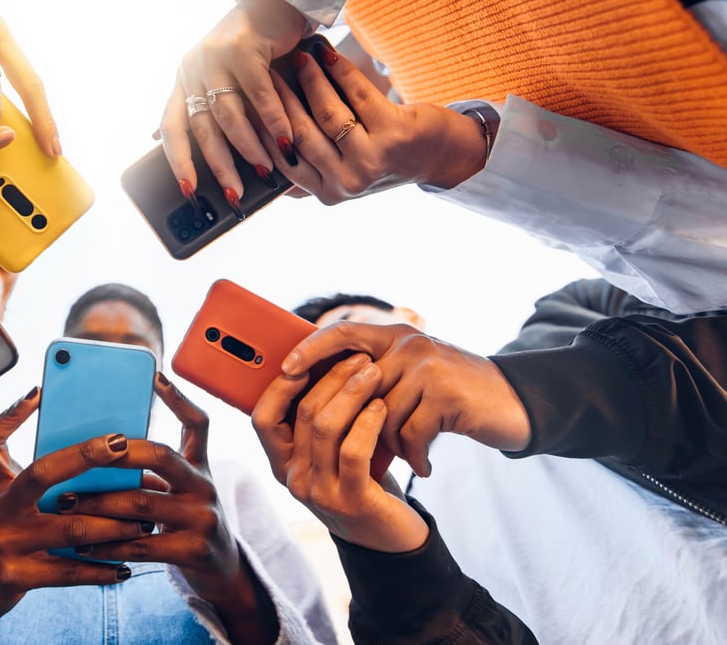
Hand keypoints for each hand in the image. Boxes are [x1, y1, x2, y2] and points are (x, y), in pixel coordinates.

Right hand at [0, 390, 142, 643]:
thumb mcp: (6, 503)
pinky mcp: (14, 577)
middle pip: (43, 473)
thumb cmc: (5, 540)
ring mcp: (5, 544)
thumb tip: (89, 447)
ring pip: (70, 528)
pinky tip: (125, 568)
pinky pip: (67, 572)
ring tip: (144, 522)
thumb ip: (34, 476)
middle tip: (123, 446)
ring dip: (113, 524)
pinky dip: (100, 570)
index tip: (41, 393)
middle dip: (85, 456)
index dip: (11, 415)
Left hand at [64, 375, 278, 643]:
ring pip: (142, 503)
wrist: (222, 572)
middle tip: (81, 455)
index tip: (155, 374)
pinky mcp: (194, 551)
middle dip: (116, 453)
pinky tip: (83, 546)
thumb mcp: (179, 491)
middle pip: (161, 455)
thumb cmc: (185, 524)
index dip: (178, 398)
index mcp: (199, 465)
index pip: (197, 423)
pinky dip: (107, 546)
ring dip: (97, 503)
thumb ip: (150, 473)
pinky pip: (141, 545)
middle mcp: (204, 485)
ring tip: (65, 503)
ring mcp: (203, 518)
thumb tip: (90, 454)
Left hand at [159, 0, 305, 208]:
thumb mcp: (233, 83)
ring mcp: (214, 57)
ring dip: (249, 147)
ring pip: (229, 115)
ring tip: (265, 169)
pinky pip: (257, 96)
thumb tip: (222, 159)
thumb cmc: (258, 50)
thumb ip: (224, 114)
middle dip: (220, 166)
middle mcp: (192, 69)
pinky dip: (273, 121)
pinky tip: (284, 140)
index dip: (178, 161)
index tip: (189, 190)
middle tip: (235, 193)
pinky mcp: (241, 48)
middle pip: (202, 129)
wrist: (278, 3)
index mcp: (184, 80)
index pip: (171, 128)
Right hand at [253, 354, 427, 552]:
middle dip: (331, 377)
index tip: (307, 357)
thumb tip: (319, 363)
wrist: (389, 537)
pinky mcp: (350, 502)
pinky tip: (381, 406)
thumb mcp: (330, 454)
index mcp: (281, 463)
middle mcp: (293, 479)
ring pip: (325, 427)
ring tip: (374, 373)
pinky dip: (367, 421)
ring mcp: (319, 493)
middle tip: (359, 357)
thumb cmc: (361, 482)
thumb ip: (318, 422)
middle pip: (302, 414)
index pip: (262, 418)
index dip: (280, 385)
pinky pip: (353, 451)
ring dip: (352, 392)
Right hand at [260, 43, 486, 203]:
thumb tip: (261, 157)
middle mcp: (347, 182)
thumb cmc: (382, 158)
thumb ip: (307, 174)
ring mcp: (371, 160)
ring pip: (327, 114)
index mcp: (328, 193)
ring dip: (310, 80)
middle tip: (267, 72)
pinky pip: (357, 94)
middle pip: (300, 134)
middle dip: (281, 99)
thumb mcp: (341, 175)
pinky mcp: (393, 133)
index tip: (253, 98)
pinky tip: (327, 54)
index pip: (285, 158)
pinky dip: (340, 70)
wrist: (437, 156)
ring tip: (299, 58)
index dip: (266, 127)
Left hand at [282, 322, 530, 476]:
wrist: (512, 404)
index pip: (341, 332)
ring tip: (408, 455)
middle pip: (357, 388)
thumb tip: (318, 395)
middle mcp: (408, 344)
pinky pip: (409, 432)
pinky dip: (415, 455)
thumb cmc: (451, 396)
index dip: (311, 349)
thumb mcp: (412, 376)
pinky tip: (424, 465)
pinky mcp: (445, 393)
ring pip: (381, 415)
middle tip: (362, 450)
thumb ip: (375, 376)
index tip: (286, 371)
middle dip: (356, 424)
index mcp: (395, 335)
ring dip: (391, 444)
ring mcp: (427, 366)